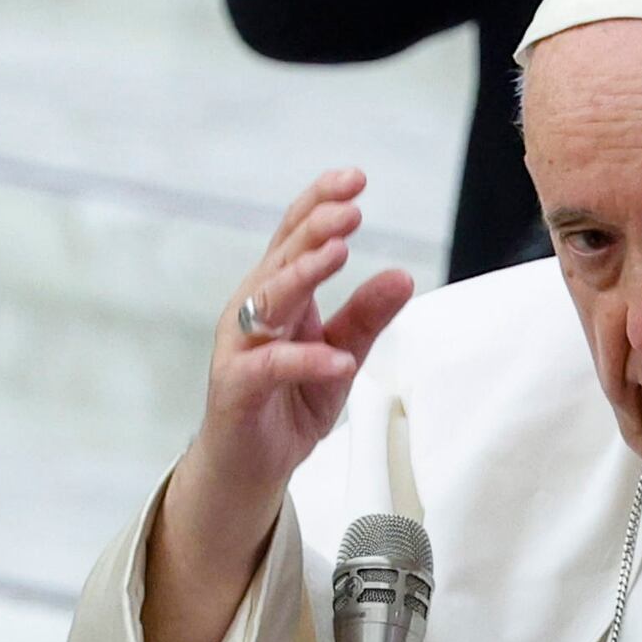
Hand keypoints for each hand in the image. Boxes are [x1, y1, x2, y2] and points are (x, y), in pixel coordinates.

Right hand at [193, 168, 414, 506]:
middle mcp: (254, 310)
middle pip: (282, 258)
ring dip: (304, 275)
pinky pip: (271, 367)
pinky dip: (305, 360)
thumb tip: (403, 275)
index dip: (320, 204)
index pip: (296, 237)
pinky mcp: (238, 387)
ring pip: (270, 301)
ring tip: (340, 254)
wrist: (252, 463)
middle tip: (351, 209)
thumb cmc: (291, 400)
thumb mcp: (343, 353)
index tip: (354, 178)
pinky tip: (338, 358)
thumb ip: (368, 316)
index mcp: (279, 294)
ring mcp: (241, 347)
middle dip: (316, 228)